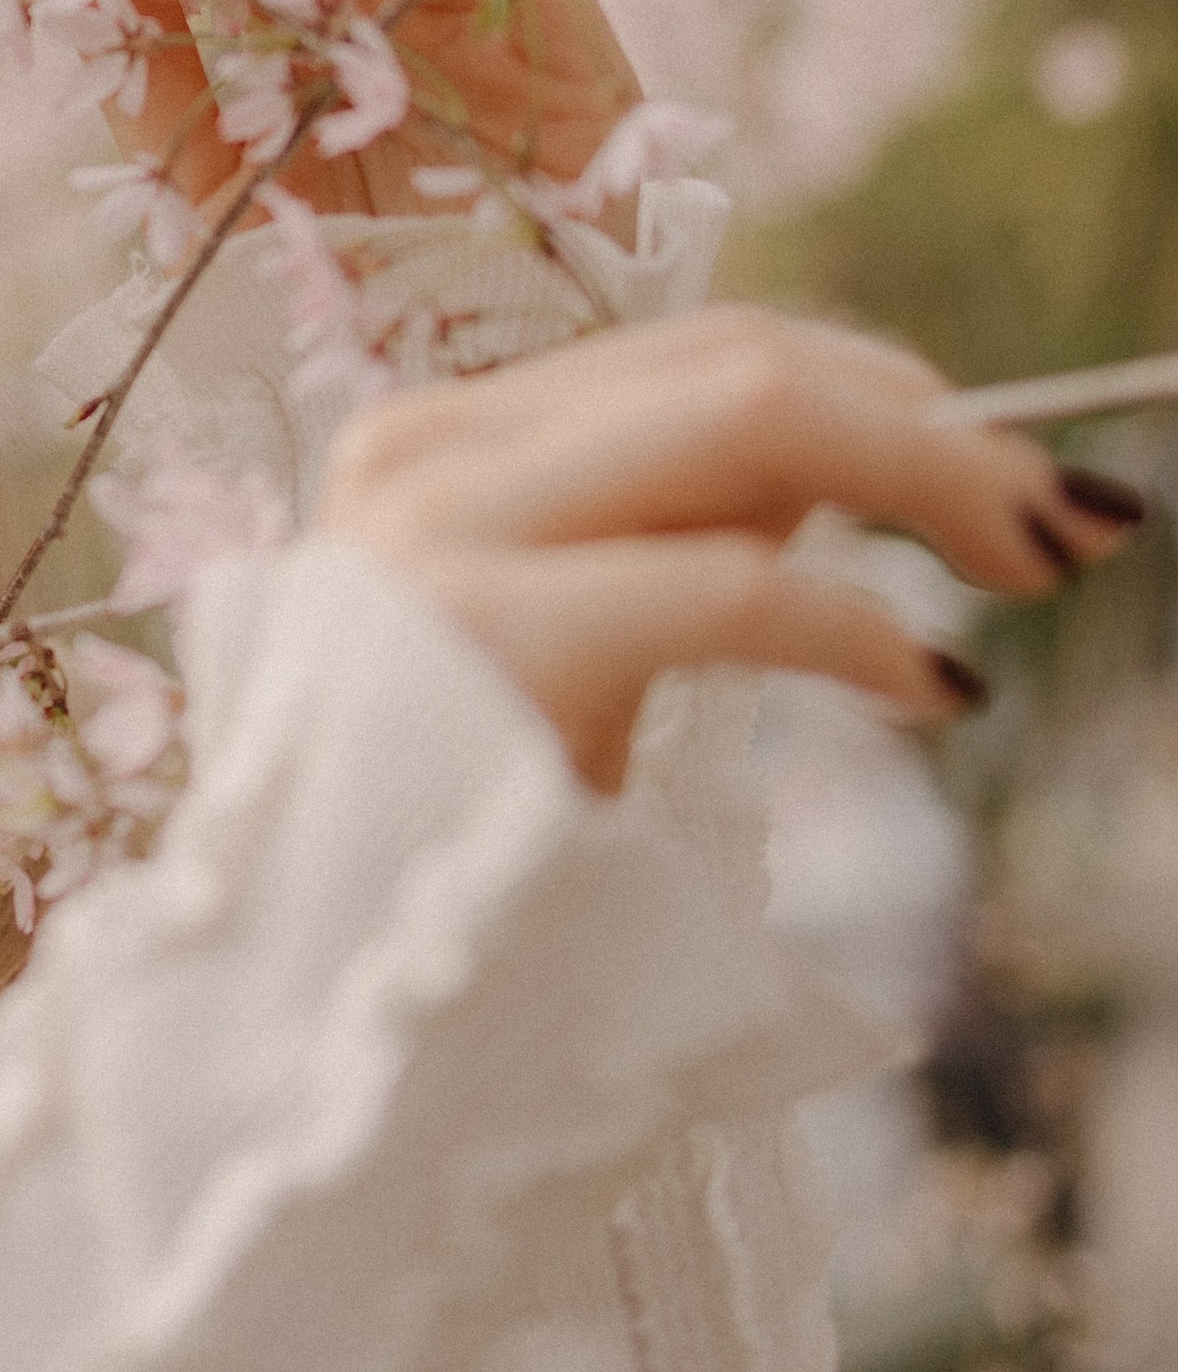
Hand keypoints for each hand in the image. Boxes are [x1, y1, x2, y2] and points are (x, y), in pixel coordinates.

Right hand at [316, 305, 1144, 790]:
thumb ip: (664, 540)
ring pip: (748, 419)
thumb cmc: (448, 858)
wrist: (302, 1019)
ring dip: (929, 479)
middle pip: (740, 363)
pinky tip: (932, 684)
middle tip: (1070, 521)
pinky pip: (730, 584)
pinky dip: (862, 622)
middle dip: (934, 429)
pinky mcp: (483, 639)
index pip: (699, 353)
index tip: (997, 471)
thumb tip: (837, 471)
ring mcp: (440, 537)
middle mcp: (424, 458)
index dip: (879, 388)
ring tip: (1033, 563)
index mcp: (436, 448)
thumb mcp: (563, 658)